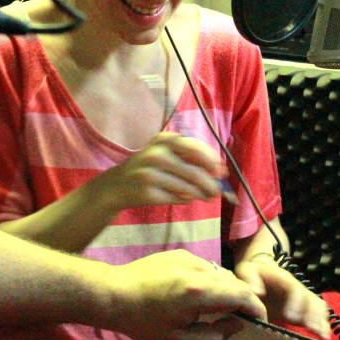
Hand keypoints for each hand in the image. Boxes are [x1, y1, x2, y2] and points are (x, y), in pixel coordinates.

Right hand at [92, 132, 228, 210]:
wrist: (116, 185)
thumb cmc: (148, 167)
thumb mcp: (164, 153)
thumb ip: (189, 157)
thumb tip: (220, 171)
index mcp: (164, 140)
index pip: (195, 149)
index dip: (212, 161)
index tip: (223, 171)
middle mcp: (157, 154)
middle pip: (194, 172)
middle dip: (210, 183)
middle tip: (218, 191)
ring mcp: (151, 174)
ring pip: (187, 188)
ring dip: (201, 194)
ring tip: (208, 197)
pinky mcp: (148, 192)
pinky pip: (176, 198)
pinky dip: (186, 199)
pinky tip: (186, 198)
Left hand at [100, 250, 266, 339]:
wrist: (114, 294)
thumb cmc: (143, 321)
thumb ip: (214, 336)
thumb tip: (237, 325)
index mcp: (200, 291)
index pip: (243, 295)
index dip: (256, 309)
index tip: (259, 321)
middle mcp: (198, 269)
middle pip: (235, 282)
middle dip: (241, 301)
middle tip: (235, 319)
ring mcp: (189, 257)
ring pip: (220, 274)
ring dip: (224, 290)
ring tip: (211, 309)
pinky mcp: (179, 253)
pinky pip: (205, 267)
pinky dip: (208, 281)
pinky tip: (192, 295)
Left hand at [234, 253, 330, 338]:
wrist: (262, 272)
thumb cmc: (253, 273)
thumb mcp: (247, 271)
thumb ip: (250, 279)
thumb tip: (257, 292)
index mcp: (283, 278)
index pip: (294, 288)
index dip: (296, 302)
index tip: (291, 317)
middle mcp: (296, 287)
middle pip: (310, 299)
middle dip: (312, 314)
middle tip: (312, 329)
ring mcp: (302, 298)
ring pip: (317, 306)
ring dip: (320, 320)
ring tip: (322, 336)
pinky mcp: (303, 309)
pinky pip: (318, 314)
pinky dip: (322, 324)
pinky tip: (323, 338)